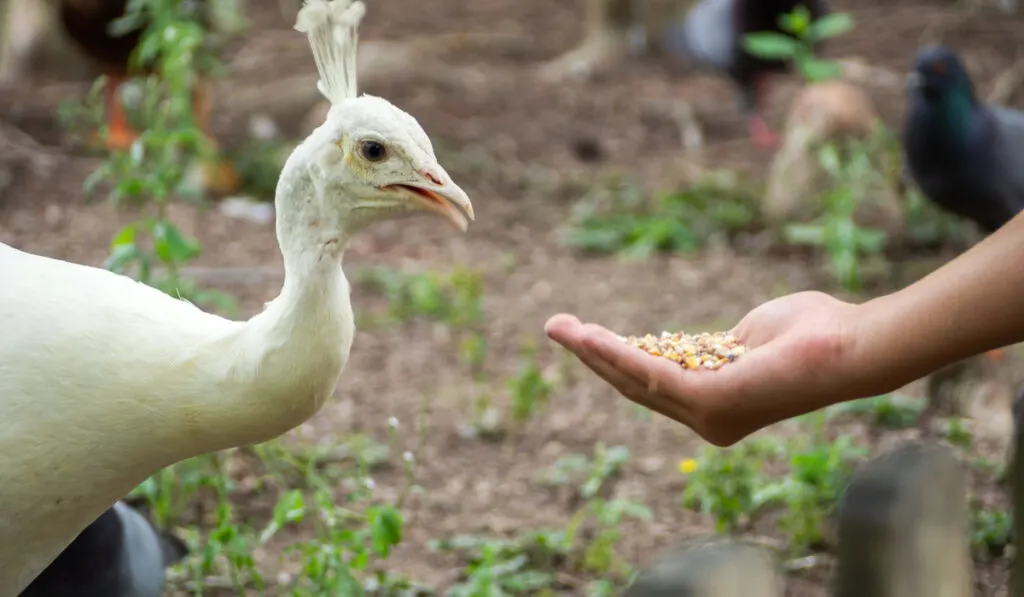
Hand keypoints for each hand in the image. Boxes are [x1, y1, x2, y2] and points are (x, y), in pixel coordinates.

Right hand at [544, 291, 861, 445]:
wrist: (849, 344)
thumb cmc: (813, 332)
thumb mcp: (753, 333)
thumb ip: (724, 342)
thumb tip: (716, 342)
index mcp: (718, 401)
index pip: (655, 380)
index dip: (616, 356)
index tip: (587, 332)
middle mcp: (708, 417)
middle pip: (634, 384)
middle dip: (592, 356)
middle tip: (556, 328)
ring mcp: (707, 413)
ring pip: (634, 380)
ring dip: (593, 352)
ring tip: (559, 328)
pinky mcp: (708, 400)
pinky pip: (650, 373)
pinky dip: (616, 353)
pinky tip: (589, 335)